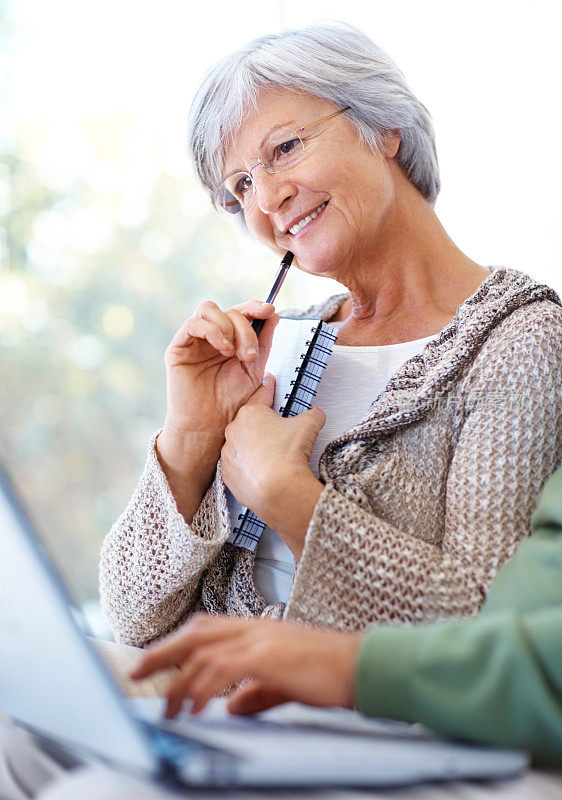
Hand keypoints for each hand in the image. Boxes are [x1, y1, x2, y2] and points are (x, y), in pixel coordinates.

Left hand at [130, 614, 361, 717]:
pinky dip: (203, 686)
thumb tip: (233, 707)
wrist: (363, 665)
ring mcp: (261, 639)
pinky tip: (195, 705)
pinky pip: (223, 668)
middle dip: (162, 651)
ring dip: (178, 678)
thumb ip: (257, 692)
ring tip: (167, 704)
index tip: (153, 662)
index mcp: (257, 630)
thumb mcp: (286, 682)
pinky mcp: (269, 656)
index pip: (206, 629)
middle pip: (195, 632)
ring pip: (203, 650)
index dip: (176, 643)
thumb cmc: (329, 672)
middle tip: (137, 672)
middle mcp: (254, 628)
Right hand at [156, 300, 277, 519]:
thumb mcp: (255, 370)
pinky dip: (212, 331)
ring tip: (234, 352)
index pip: (241, 312)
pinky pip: (192, 324)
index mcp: (230, 340)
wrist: (211, 428)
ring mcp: (194, 341)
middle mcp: (212, 337)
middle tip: (250, 354)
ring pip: (209, 310)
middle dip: (245, 328)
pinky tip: (222, 349)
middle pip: (229, 311)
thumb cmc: (232, 403)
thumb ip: (263, 343)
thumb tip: (273, 314)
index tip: (269, 310)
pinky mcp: (178, 349)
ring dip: (228, 327)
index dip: (255, 306)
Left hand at [221, 376, 325, 556]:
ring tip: (272, 457)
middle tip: (279, 434)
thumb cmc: (289, 455)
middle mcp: (234, 430)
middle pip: (250, 422)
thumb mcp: (309, 425)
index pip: (262, 395)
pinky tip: (262, 471)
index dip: (269, 388)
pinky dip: (248, 467)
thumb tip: (316, 414)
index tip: (269, 381)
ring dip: (254, 448)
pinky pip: (238, 466)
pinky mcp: (227, 474)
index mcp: (251, 413)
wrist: (278, 490)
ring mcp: (228, 453)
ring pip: (242, 444)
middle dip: (263, 426)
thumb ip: (313, 414)